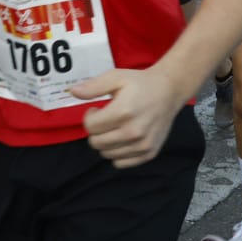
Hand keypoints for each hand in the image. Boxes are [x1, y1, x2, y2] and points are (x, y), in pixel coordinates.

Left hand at [69, 66, 183, 167]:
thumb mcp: (115, 77)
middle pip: (96, 143)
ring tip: (116, 127)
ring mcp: (142, 145)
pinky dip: (118, 153)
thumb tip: (72, 92)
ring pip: (107, 154)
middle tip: (106, 119)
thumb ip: (93, 87)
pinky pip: (121, 163)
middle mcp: (133, 132)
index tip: (97, 110)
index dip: (89, 117)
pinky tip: (123, 138)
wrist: (168, 91)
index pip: (90, 127)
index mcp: (123, 112)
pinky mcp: (149, 153)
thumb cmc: (140, 83)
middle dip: (96, 131)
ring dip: (106, 142)